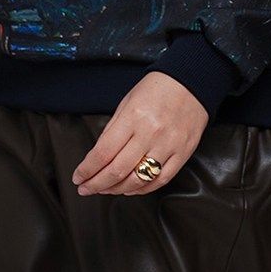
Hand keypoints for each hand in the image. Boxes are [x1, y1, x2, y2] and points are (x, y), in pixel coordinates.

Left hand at [71, 72, 209, 195]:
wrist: (192, 82)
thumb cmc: (156, 90)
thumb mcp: (126, 102)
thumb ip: (112, 130)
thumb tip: (96, 157)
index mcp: (133, 117)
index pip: (103, 152)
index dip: (87, 169)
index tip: (78, 177)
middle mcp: (151, 133)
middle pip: (118, 170)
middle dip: (97, 184)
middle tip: (86, 189)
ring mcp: (168, 146)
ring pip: (138, 180)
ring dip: (117, 189)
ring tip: (105, 189)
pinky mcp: (183, 154)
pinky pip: (160, 180)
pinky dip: (142, 189)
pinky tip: (130, 189)